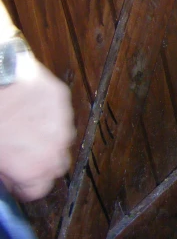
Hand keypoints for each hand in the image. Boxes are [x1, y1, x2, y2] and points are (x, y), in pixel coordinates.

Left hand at [0, 54, 74, 201]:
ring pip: (61, 138)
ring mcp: (61, 119)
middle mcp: (55, 145)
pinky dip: (48, 117)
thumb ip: (5, 171)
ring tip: (25, 131)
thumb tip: (8, 176)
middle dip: (41, 163)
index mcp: (35, 166)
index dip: (24, 186)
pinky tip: (29, 112)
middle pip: (57, 165)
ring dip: (47, 139)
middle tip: (21, 157)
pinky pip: (60, 115)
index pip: (40, 190)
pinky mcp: (60, 97)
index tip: (15, 180)